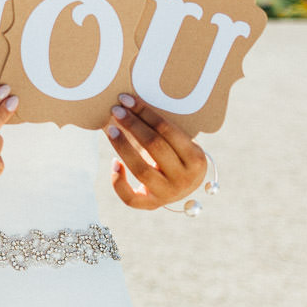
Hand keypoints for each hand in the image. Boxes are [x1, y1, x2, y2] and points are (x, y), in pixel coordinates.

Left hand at [106, 93, 207, 209]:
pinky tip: (113, 162)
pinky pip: (130, 198)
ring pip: (141, 170)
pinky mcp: (151, 205)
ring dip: (123, 147)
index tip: (126, 100)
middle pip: (154, 147)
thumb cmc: (178, 156)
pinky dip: (118, 181)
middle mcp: (184, 179)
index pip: (167, 131)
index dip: (145, 113)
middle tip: (116, 110)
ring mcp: (168, 194)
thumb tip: (130, 104)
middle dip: (133, 126)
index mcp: (196, 159)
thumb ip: (163, 130)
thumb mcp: (181, 143)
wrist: (185, 186)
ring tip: (111, 130)